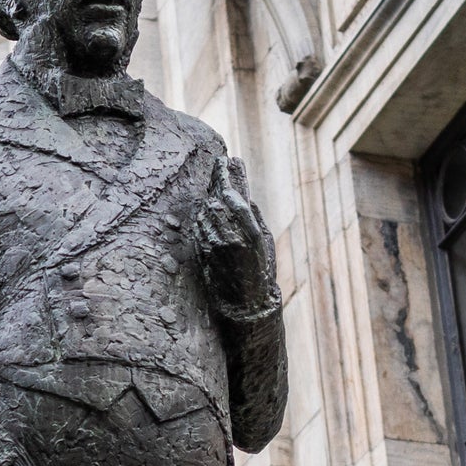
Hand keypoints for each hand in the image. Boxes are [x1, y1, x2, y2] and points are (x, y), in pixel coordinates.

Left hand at [193, 158, 275, 314]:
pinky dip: (203, 214)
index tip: (229, 159)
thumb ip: (254, 217)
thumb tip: (244, 195)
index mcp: (251, 233)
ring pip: (206, 211)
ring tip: (215, 184)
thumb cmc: (262, 271)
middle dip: (218, 180)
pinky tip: (207, 207)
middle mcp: (232, 237)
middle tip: (218, 166)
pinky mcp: (204, 253)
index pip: (236, 195)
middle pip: (217, 199)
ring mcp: (215, 245)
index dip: (230, 176)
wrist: (247, 305)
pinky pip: (200, 226)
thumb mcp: (265, 241)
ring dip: (210, 195)